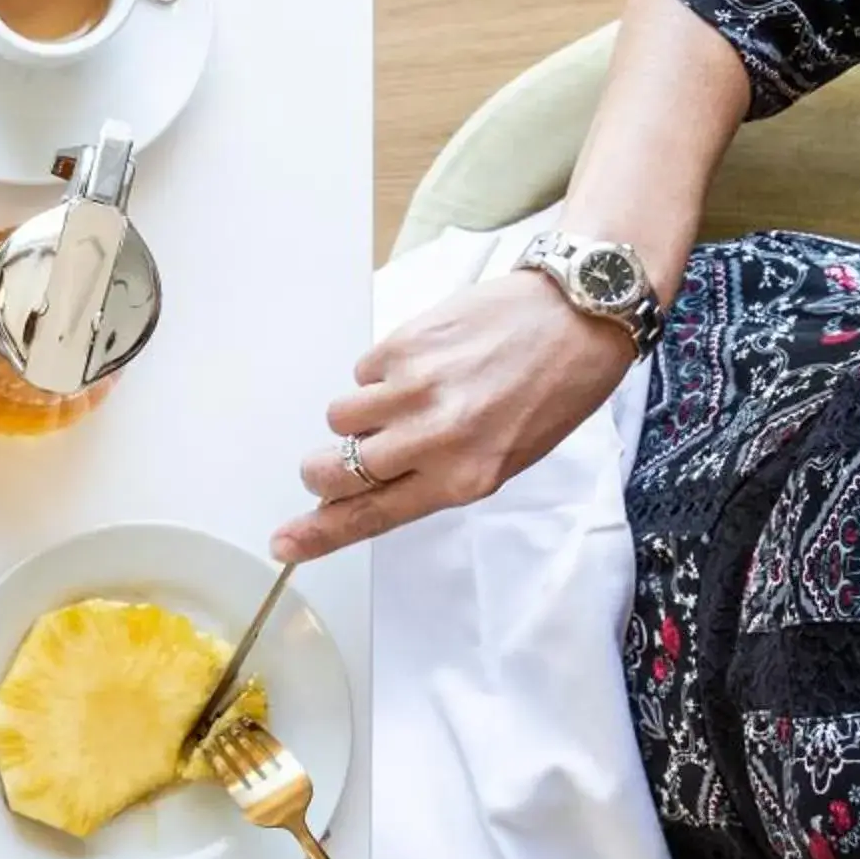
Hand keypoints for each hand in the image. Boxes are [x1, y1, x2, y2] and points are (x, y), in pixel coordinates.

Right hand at [271, 271, 635, 562]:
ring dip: (358, 416)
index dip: (319, 533)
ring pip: (339, 418)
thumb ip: (433, 478)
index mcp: (465, 477)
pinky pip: (361, 372)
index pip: (372, 515)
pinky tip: (424, 365)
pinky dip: (381, 375)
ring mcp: (415, 387)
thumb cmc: (552, 392)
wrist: (577, 314)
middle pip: (334, 470)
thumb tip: (366, 489)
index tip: (282, 544)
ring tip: (404, 400)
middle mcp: (435, 437)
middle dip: (323, 471)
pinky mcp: (404, 343)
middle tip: (335, 462)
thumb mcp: (504, 457)